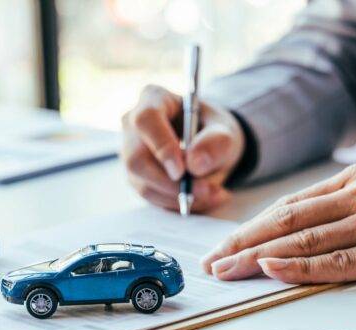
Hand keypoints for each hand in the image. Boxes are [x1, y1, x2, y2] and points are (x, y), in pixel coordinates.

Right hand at [121, 85, 244, 211]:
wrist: (209, 147)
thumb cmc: (213, 131)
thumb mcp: (225, 132)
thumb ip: (215, 143)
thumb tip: (194, 164)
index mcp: (153, 99)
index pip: (146, 120)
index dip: (161, 146)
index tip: (182, 171)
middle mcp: (133, 125)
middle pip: (136, 159)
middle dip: (171, 183)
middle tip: (205, 190)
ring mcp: (130, 152)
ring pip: (143, 183)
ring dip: (179, 196)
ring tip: (213, 194)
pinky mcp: (136, 176)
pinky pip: (151, 197)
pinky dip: (178, 203)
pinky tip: (202, 198)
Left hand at [201, 164, 355, 283]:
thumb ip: (352, 204)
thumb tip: (311, 225)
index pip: (289, 205)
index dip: (252, 226)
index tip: (225, 243)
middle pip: (285, 220)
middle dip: (242, 242)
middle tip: (212, 261)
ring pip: (302, 239)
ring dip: (257, 256)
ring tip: (226, 270)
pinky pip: (336, 260)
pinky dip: (298, 265)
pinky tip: (269, 269)